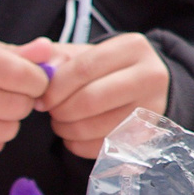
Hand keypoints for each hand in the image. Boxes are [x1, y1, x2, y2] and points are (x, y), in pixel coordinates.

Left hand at [31, 33, 169, 158]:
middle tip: (51, 112)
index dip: (55, 87)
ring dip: (67, 130)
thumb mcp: (85, 53)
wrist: (143, 85)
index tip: (41, 97)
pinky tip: (74, 135)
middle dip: (61, 110)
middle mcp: (151, 75)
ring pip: (96, 127)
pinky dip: (79, 145)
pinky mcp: (148, 134)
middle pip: (90, 100)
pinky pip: (103, 147)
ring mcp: (153, 107)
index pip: (84, 69)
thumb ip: (57, 57)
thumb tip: (42, 71)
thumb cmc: (105, 69)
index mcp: (133, 47)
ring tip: (61, 122)